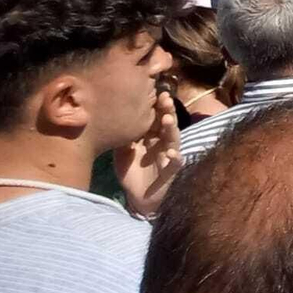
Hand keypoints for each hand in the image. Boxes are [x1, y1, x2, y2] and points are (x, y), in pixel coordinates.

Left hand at [116, 90, 181, 217]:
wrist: (139, 200)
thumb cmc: (132, 174)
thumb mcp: (122, 153)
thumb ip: (122, 138)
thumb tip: (115, 121)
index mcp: (151, 136)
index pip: (154, 117)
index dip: (155, 105)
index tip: (152, 92)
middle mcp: (162, 142)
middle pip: (166, 122)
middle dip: (167, 110)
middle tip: (164, 98)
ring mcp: (169, 154)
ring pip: (174, 137)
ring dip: (172, 128)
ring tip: (167, 118)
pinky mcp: (172, 169)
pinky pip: (176, 161)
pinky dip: (175, 156)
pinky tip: (171, 151)